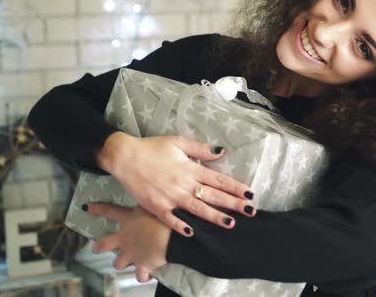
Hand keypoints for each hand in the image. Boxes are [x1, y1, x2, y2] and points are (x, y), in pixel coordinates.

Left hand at [86, 202, 167, 281]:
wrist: (175, 238)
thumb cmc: (170, 218)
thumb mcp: (157, 205)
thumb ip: (151, 203)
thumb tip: (153, 196)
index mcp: (130, 219)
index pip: (109, 211)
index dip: (97, 209)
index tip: (86, 208)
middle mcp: (126, 237)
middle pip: (103, 244)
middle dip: (98, 247)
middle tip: (97, 247)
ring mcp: (132, 253)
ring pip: (118, 263)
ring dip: (122, 262)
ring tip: (130, 261)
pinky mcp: (143, 265)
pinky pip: (140, 276)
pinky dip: (144, 275)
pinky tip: (148, 273)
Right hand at [98, 132, 256, 236]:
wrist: (124, 157)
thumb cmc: (152, 148)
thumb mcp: (178, 142)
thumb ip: (200, 150)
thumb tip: (221, 152)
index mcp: (190, 169)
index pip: (218, 180)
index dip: (235, 187)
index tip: (250, 193)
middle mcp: (183, 184)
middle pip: (212, 196)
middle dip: (233, 204)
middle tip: (251, 211)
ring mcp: (170, 197)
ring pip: (196, 210)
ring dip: (214, 217)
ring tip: (230, 224)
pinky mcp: (156, 206)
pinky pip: (171, 219)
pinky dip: (181, 226)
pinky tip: (193, 233)